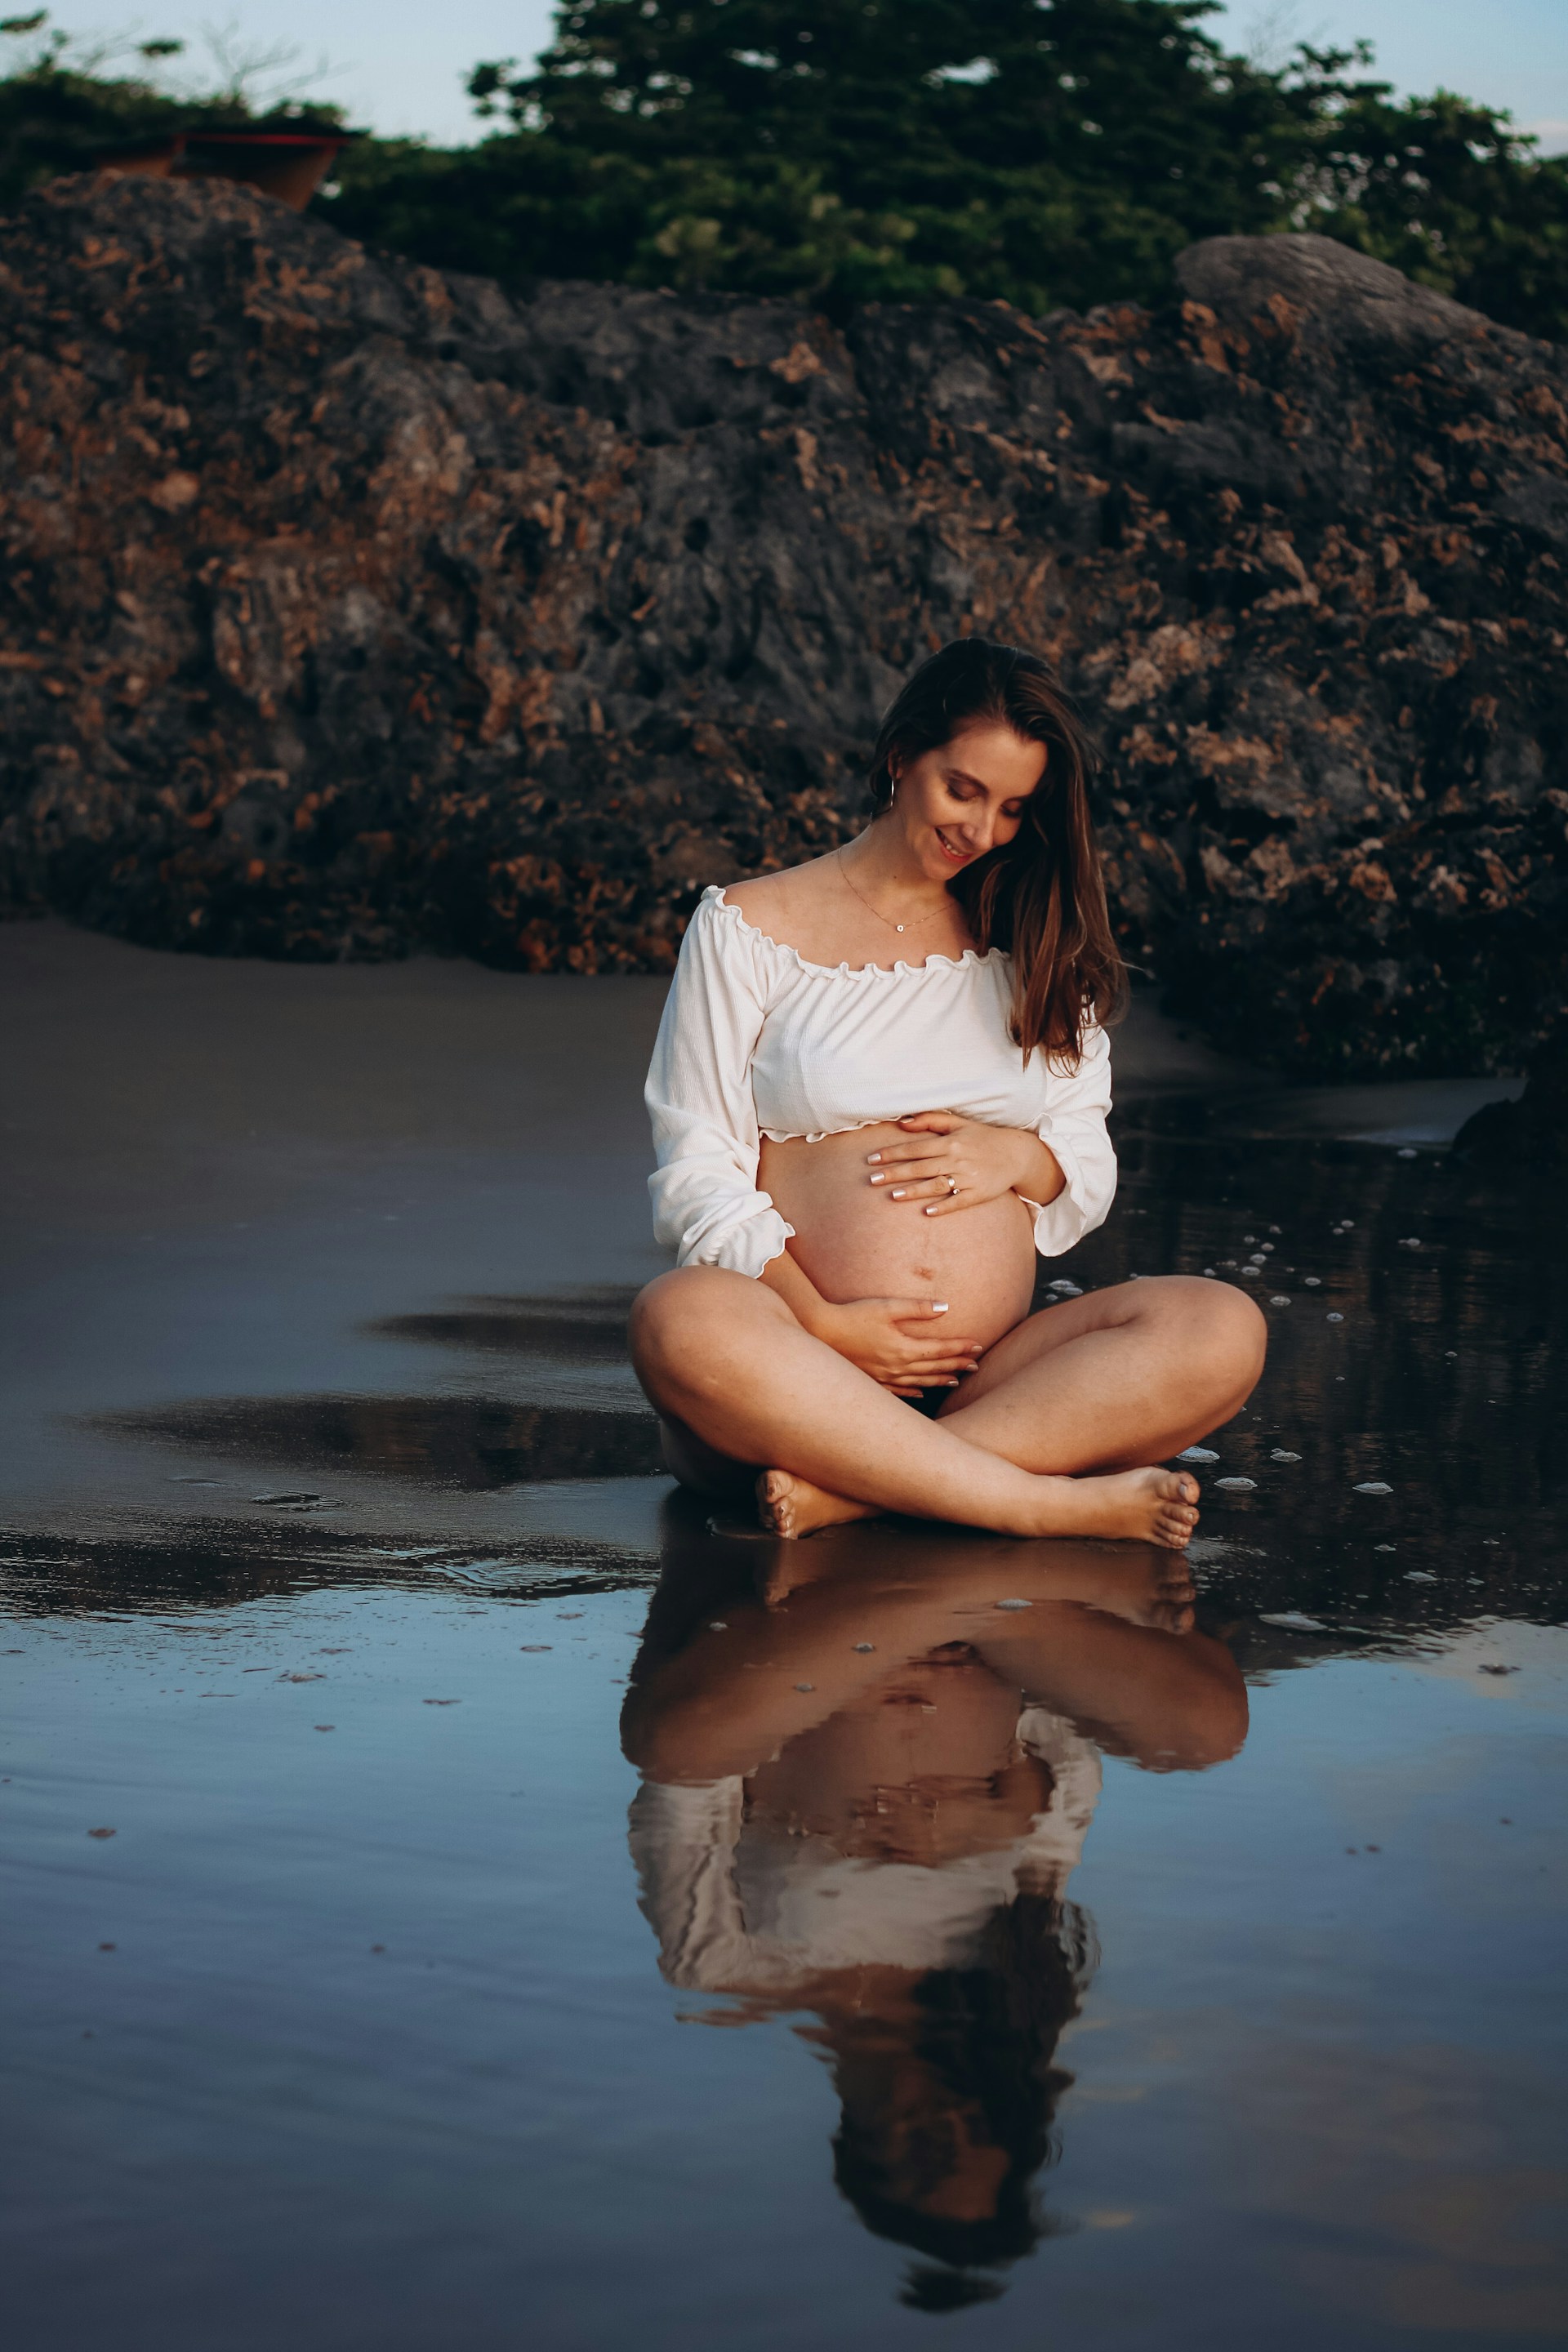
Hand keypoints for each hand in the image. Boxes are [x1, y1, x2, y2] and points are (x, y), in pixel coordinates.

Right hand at [811, 1295, 983, 1399]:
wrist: (820, 1333)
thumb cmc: (853, 1316)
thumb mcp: (886, 1306)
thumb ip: (917, 1308)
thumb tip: (945, 1307)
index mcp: (903, 1348)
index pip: (939, 1349)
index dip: (960, 1347)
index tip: (977, 1346)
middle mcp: (897, 1367)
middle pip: (934, 1367)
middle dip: (956, 1365)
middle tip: (975, 1365)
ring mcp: (884, 1377)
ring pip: (920, 1381)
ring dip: (940, 1379)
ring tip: (957, 1380)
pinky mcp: (873, 1381)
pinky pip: (899, 1390)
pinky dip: (914, 1391)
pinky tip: (922, 1392)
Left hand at [866, 1111, 1051, 1216]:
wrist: (1017, 1153)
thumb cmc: (983, 1138)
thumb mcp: (958, 1123)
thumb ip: (929, 1120)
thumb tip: (902, 1123)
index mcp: (950, 1142)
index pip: (915, 1148)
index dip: (892, 1153)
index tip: (872, 1159)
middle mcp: (957, 1159)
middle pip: (920, 1167)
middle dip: (895, 1173)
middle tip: (872, 1180)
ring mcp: (968, 1177)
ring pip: (936, 1185)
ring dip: (913, 1191)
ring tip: (893, 1196)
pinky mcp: (979, 1193)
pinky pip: (958, 1201)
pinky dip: (943, 1207)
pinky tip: (927, 1212)